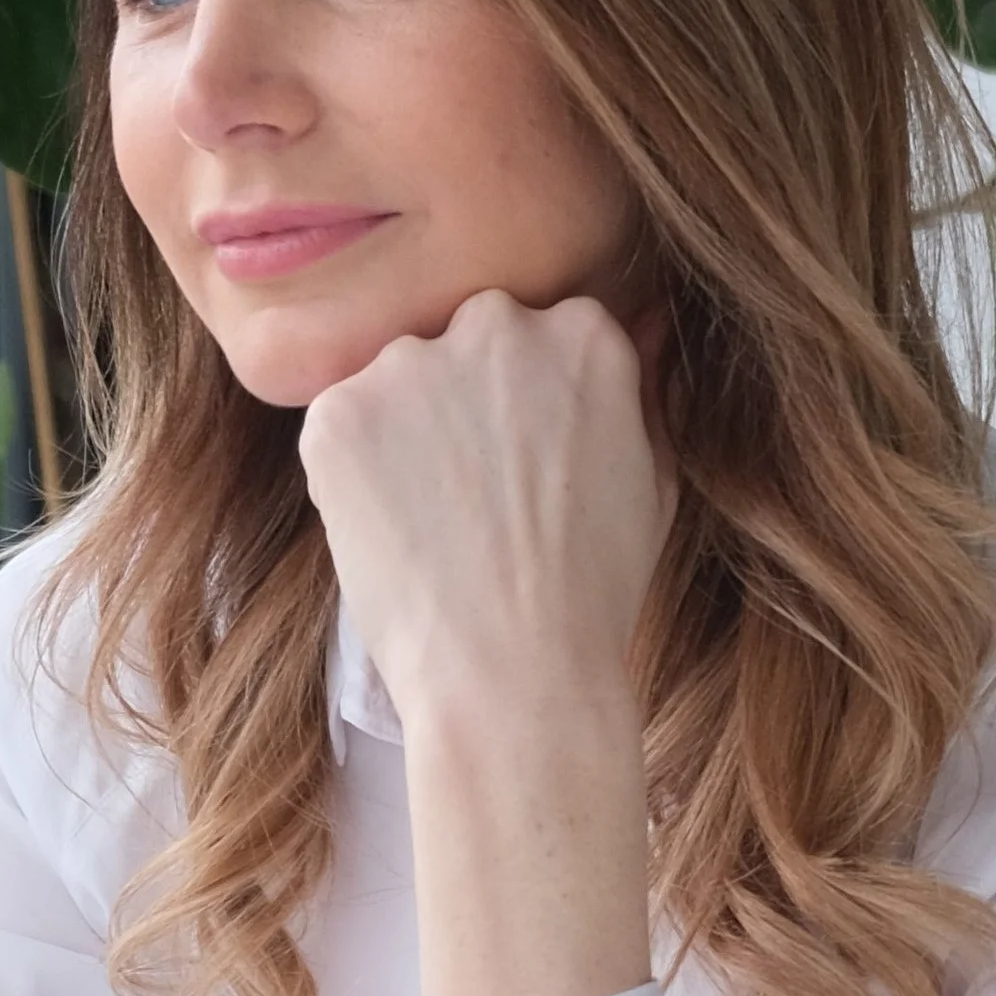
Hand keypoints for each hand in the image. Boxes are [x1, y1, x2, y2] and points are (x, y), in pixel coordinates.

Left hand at [296, 290, 668, 740]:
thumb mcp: (656, 479)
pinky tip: (392, 532)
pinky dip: (352, 472)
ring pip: (396, 382)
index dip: (527, 403)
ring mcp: (410, 364)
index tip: (526, 459)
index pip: (540, 335)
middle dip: (464, 400)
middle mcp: (497, 325)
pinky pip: (339, 425)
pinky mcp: (339, 413)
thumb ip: (639, 391)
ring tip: (434, 523)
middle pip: (464, 341)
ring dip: (404, 434)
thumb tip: (642, 324)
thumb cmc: (595, 593)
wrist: (514, 671)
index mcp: (583, 331)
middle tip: (474, 492)